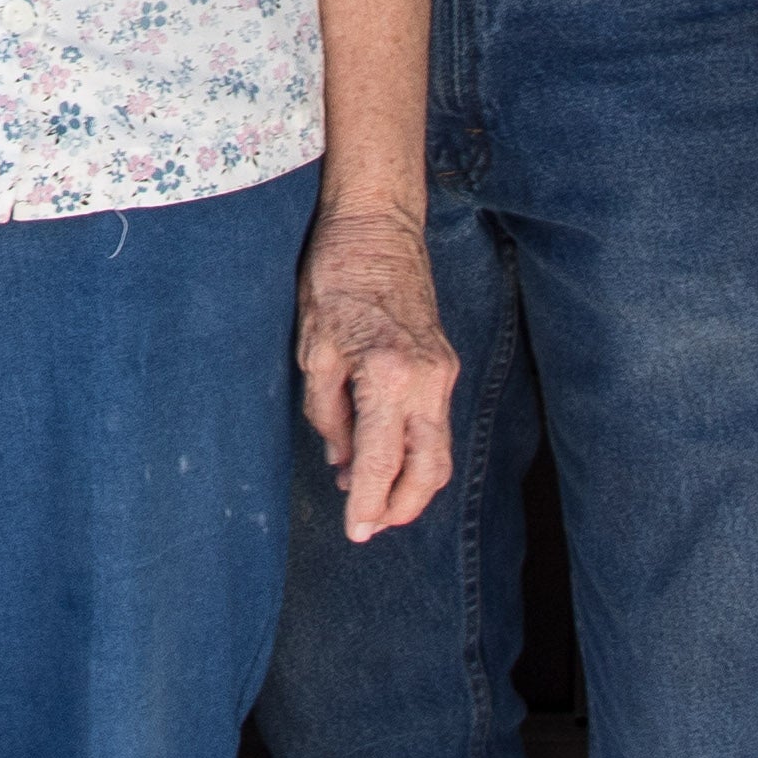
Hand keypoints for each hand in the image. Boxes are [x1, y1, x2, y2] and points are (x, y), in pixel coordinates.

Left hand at [295, 202, 457, 540]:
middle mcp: (425, 380)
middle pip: (428, 470)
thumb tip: (341, 461)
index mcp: (386, 377)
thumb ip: (328, 414)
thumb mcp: (314, 350)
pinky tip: (383, 456)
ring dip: (411, 484)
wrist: (376, 225)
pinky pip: (435, 423)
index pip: (380, 461)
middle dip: (401, 507)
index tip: (355, 532)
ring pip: (438, 450)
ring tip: (373, 500)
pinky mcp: (444, 362)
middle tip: (368, 526)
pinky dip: (414, 450)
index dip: (367, 504)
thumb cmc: (336, 277)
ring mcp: (441, 371)